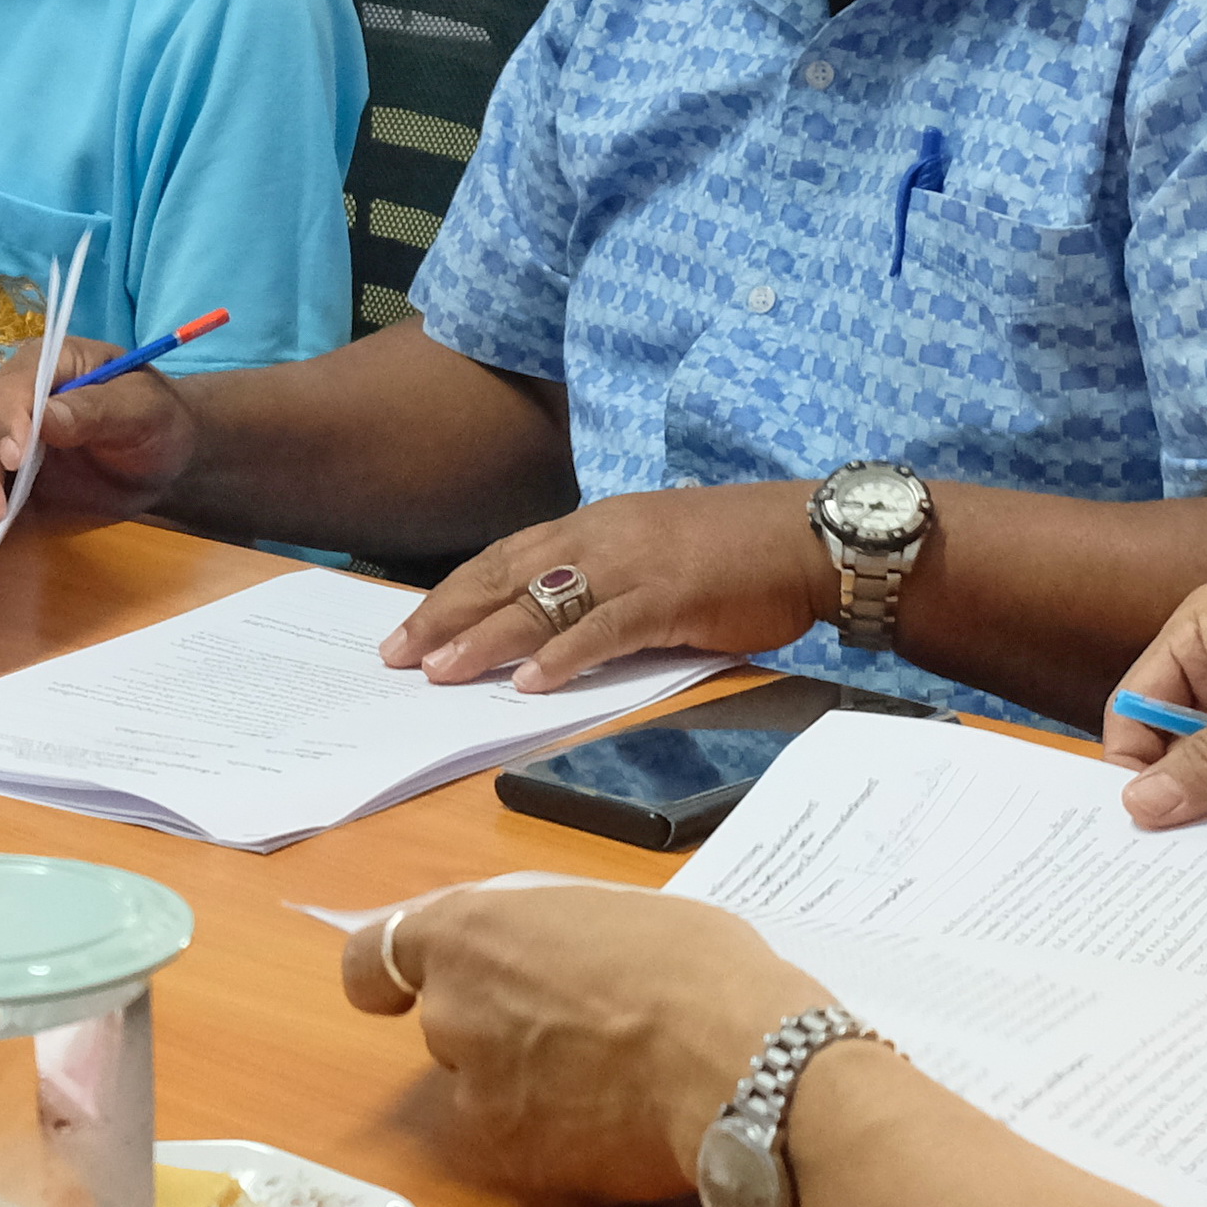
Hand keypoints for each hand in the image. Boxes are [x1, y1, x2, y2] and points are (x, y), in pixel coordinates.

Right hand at [0, 337, 194, 538]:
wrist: (162, 458)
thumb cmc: (155, 418)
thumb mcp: (140, 408)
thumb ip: (96, 409)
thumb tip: (46, 417)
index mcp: (46, 365)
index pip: (15, 387)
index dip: (10, 419)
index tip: (16, 456)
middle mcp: (14, 401)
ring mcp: (5, 444)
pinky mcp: (6, 482)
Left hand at [339, 887, 826, 1203]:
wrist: (743, 1066)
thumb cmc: (693, 964)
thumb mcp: (608, 910)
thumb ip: (543, 936)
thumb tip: (535, 957)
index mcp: (469, 935)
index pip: (371, 960)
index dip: (387, 978)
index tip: (401, 992)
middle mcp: (453, 1015)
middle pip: (447, 1025)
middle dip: (494, 1028)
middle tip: (576, 1027)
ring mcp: (479, 1097)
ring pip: (486, 1089)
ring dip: (528, 1086)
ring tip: (613, 1080)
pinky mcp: (518, 1163)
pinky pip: (527, 1142)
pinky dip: (561, 1135)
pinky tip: (622, 1123)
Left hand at [381, 483, 825, 693]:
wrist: (809, 536)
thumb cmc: (737, 549)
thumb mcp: (653, 551)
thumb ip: (604, 576)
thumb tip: (555, 619)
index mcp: (596, 524)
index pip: (506, 557)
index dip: (453, 593)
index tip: (409, 627)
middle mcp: (603, 537)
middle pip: (506, 576)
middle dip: (447, 616)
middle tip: (398, 654)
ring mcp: (635, 566)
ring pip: (544, 602)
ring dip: (488, 639)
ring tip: (443, 672)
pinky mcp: (671, 598)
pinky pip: (606, 630)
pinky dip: (566, 656)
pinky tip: (532, 682)